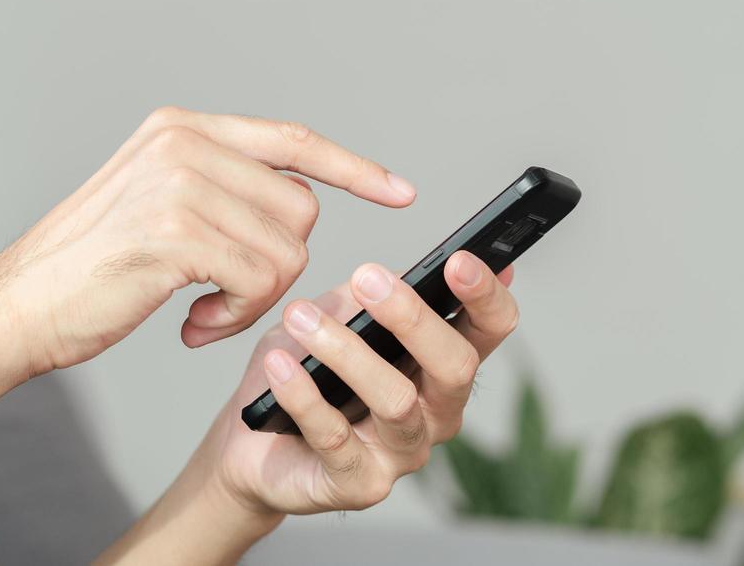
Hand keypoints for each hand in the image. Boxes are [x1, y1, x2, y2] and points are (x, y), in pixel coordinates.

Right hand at [0, 106, 416, 384]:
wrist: (14, 309)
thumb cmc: (89, 269)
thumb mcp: (156, 199)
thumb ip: (219, 184)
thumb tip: (298, 200)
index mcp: (182, 127)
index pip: (294, 139)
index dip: (354, 168)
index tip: (401, 191)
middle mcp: (184, 141)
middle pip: (301, 207)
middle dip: (279, 265)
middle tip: (224, 295)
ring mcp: (179, 182)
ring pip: (286, 249)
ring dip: (254, 300)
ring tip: (201, 310)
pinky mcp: (175, 232)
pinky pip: (259, 281)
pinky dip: (235, 318)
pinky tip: (191, 324)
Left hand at [190, 251, 517, 516]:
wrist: (254, 446)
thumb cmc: (306, 374)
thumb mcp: (332, 318)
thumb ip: (363, 298)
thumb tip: (384, 274)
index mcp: (443, 365)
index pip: (489, 329)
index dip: (485, 295)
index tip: (459, 260)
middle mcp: (437, 412)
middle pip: (456, 367)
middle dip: (413, 317)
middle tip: (367, 278)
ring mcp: (404, 453)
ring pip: (396, 401)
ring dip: (346, 351)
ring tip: (300, 316)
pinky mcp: (362, 484)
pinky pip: (336, 437)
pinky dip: (304, 394)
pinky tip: (279, 365)